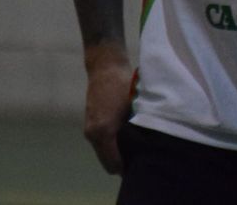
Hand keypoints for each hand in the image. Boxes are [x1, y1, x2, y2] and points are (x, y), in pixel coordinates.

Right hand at [82, 53, 133, 174]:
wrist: (105, 66)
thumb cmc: (123, 84)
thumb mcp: (135, 107)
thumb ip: (138, 130)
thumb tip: (148, 149)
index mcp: (103, 131)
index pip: (114, 164)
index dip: (128, 170)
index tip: (142, 168)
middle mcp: (93, 134)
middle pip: (108, 163)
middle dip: (123, 164)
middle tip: (141, 160)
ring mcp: (89, 129)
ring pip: (104, 153)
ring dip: (116, 154)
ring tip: (135, 148)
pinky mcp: (89, 123)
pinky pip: (101, 144)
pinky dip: (111, 146)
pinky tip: (126, 137)